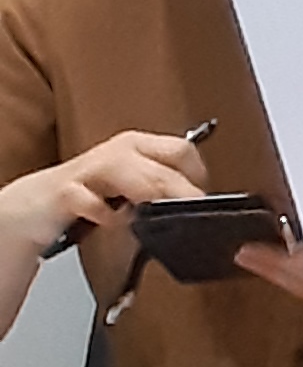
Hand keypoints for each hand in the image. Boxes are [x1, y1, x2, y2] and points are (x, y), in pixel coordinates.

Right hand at [1, 128, 206, 258]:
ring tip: (156, 216)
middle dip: (182, 193)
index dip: (198, 176)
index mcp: (139, 146)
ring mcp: (90, 169)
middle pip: (164, 167)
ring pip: (132, 176)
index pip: (183, 150)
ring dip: (151, 198)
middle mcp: (118, 152)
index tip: (203, 200)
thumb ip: (161, 190)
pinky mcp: (66, 192)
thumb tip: (201, 203)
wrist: (36, 205)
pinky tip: (112, 220)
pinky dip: (107, 215)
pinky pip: (92, 202)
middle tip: (191, 214)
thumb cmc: (91, 195)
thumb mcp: (132, 187)